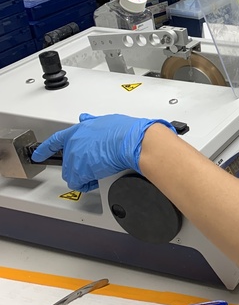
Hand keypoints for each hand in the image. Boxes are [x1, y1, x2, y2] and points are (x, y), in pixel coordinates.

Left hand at [31, 113, 176, 192]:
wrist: (133, 141)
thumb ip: (94, 124)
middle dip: (79, 165)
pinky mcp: (81, 171)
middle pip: (68, 160)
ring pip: (73, 173)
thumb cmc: (127, 131)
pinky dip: (88, 184)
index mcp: (80, 129)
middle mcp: (74, 143)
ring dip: (85, 175)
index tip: (40, 154)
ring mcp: (76, 157)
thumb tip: (89, 120)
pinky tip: (98, 180)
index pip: (56, 140)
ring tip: (100, 172)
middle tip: (93, 167)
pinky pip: (80, 183)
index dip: (46, 148)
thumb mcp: (107, 121)